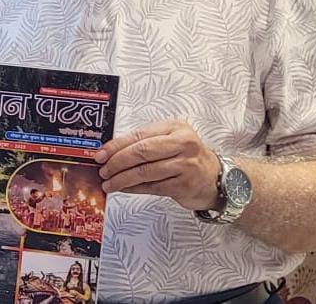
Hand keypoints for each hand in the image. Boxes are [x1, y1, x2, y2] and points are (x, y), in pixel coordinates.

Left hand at [94, 118, 220, 210]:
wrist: (215, 178)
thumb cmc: (187, 158)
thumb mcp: (170, 141)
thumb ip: (145, 142)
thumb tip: (110, 152)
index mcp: (175, 128)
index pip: (139, 135)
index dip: (116, 146)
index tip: (100, 154)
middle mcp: (183, 144)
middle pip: (141, 152)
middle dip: (116, 162)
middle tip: (103, 169)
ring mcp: (186, 165)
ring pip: (145, 172)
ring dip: (122, 179)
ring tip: (109, 183)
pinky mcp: (184, 185)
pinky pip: (152, 187)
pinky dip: (134, 188)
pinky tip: (124, 189)